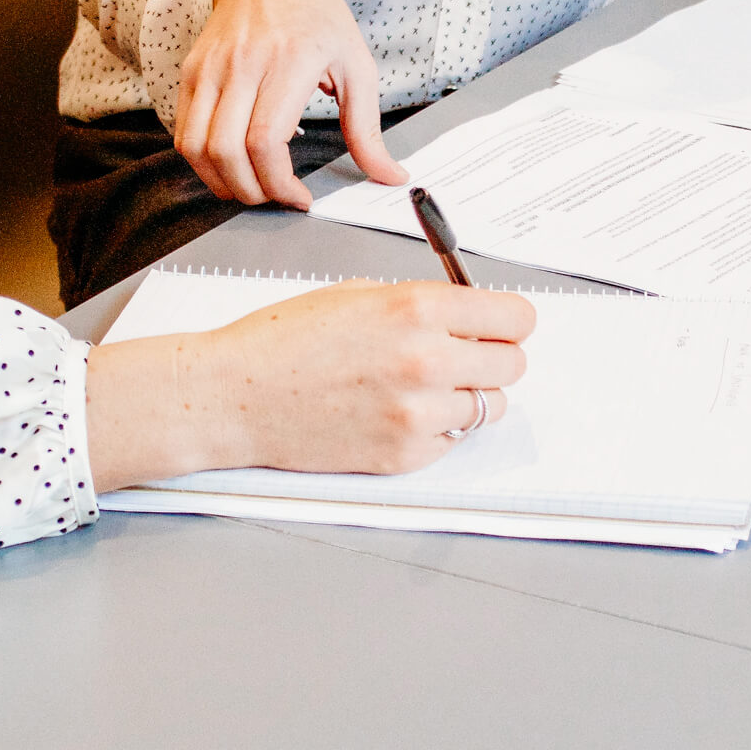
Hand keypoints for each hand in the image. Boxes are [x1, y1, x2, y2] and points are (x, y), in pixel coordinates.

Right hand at [84, 281, 536, 488]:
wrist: (234, 395)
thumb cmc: (284, 341)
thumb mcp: (358, 294)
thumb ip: (421, 304)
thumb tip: (470, 317)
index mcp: (417, 308)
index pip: (515, 318)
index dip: (508, 320)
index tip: (499, 325)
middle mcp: (427, 360)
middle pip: (512, 364)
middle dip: (491, 357)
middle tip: (462, 356)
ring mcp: (418, 414)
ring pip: (489, 407)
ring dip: (467, 396)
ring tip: (423, 387)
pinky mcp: (404, 455)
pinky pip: (452, 441)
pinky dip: (436, 429)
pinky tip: (395, 412)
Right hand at [175, 0, 407, 208]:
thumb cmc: (318, 19)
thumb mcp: (357, 66)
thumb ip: (368, 129)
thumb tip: (390, 176)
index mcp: (290, 61)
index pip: (265, 140)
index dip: (278, 183)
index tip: (299, 197)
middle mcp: (243, 63)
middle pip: (227, 151)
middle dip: (251, 191)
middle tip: (274, 197)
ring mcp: (211, 67)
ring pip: (197, 146)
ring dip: (220, 182)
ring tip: (250, 187)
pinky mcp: (192, 71)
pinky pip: (184, 131)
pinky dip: (202, 161)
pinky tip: (229, 166)